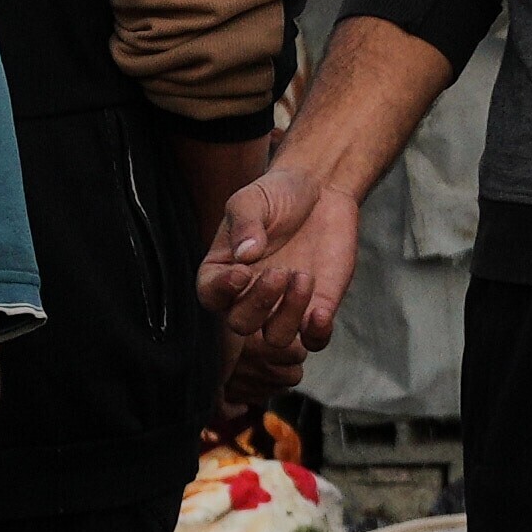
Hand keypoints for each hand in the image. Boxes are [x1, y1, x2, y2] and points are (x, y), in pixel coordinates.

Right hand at [197, 160, 360, 383]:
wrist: (321, 191)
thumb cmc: (278, 194)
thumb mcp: (253, 199)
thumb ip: (246, 223)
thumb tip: (245, 253)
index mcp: (224, 270)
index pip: (210, 295)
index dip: (222, 291)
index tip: (241, 272)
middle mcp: (249, 295)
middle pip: (241, 324)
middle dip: (259, 303)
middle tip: (279, 272)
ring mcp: (282, 307)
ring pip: (276, 338)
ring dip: (289, 315)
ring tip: (303, 276)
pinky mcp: (315, 310)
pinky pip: (313, 340)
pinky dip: (316, 334)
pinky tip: (321, 312)